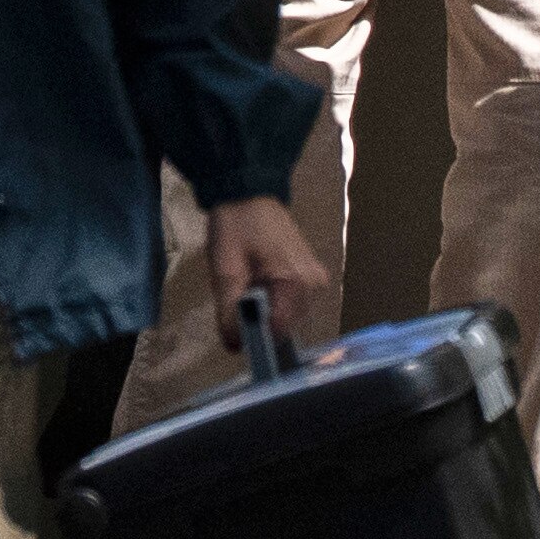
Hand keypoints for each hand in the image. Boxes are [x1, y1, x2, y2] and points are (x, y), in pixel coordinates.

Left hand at [201, 194, 335, 352]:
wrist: (247, 192)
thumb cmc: (236, 225)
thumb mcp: (225, 269)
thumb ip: (230, 310)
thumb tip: (235, 346)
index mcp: (298, 281)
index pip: (280, 330)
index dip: (255, 336)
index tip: (235, 327)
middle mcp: (314, 285)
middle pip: (285, 326)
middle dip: (258, 322)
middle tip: (236, 299)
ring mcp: (314, 281)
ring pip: (287, 317)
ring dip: (264, 312)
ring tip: (245, 287)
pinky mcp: (309, 277)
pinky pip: (290, 304)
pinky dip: (270, 302)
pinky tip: (256, 285)